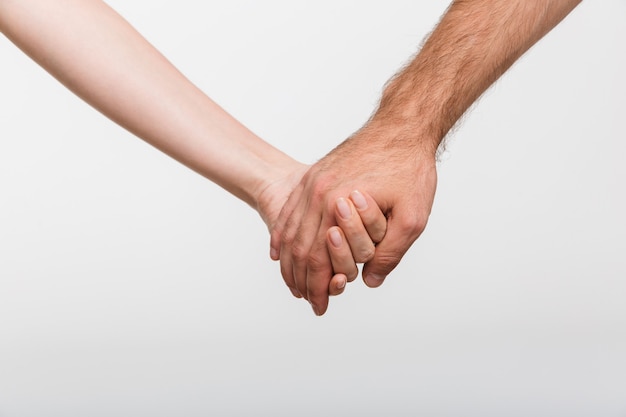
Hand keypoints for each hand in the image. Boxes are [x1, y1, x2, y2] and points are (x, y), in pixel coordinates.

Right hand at [270, 120, 437, 314]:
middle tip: (305, 300)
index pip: (318, 258)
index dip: (318, 287)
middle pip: (299, 247)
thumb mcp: (413, 217)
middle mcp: (317, 193)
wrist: (403, 126)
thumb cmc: (410, 168)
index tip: (320, 306)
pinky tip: (281, 250)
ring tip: (292, 282)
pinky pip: (291, 210)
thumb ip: (391, 253)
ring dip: (289, 260)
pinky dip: (283, 234)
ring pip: (290, 229)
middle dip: (301, 279)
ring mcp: (313, 182)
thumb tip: (368, 281)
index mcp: (337, 204)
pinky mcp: (316, 175)